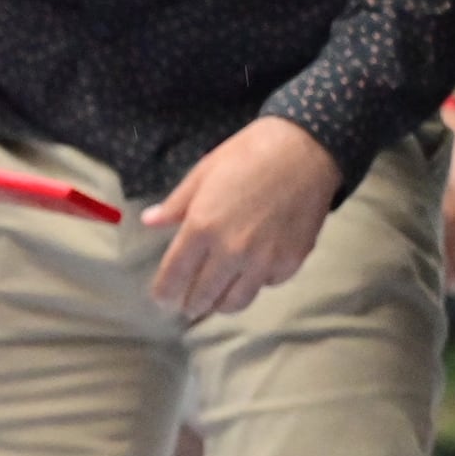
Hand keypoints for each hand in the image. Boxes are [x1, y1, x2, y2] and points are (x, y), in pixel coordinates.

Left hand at [140, 116, 339, 319]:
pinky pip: (267, 285)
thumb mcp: (203, 174)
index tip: (161, 299)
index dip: (165, 292)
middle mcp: (231, 251)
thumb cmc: (248, 155)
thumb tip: (149, 221)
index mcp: (202, 228)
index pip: (175, 275)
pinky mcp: (291, 261)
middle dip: (190, 305)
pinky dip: (256, 284)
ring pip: (236, 301)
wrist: (305, 150)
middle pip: (204, 296)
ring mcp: (264, 260)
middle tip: (186, 305)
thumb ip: (175, 205)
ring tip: (214, 300)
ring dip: (221, 304)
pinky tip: (250, 275)